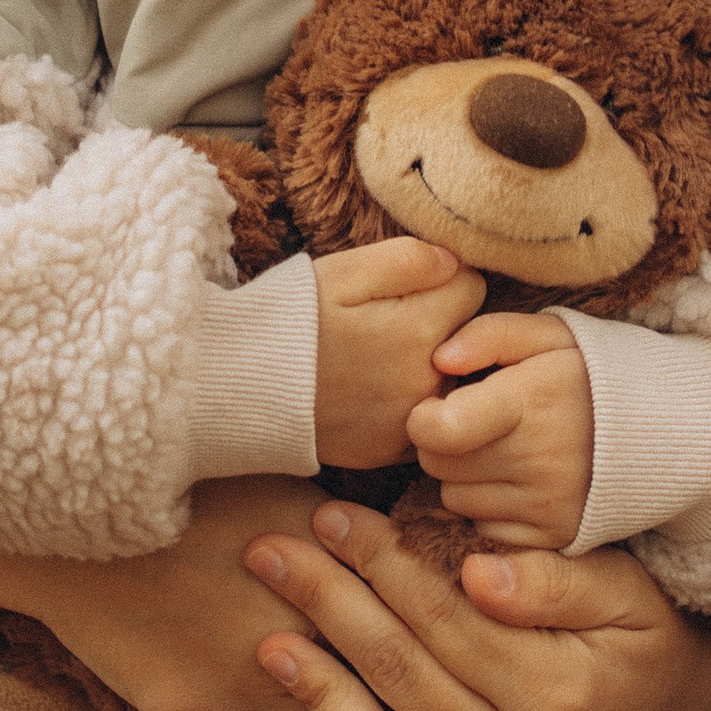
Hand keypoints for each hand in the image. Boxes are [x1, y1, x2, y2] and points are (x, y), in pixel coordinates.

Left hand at [246, 500, 710, 710]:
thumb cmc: (666, 642)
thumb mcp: (636, 596)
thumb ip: (561, 581)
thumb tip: (477, 570)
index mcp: (555, 690)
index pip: (440, 612)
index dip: (379, 560)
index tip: (329, 514)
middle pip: (400, 668)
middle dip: (328, 604)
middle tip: (268, 552)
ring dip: (319, 689)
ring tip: (265, 643)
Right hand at [311, 240, 485, 464]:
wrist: (238, 387)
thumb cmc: (290, 320)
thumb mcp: (344, 271)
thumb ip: (409, 259)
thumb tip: (454, 263)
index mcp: (420, 329)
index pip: (473, 289)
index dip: (443, 281)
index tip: (409, 288)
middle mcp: (427, 382)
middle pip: (469, 340)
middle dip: (444, 326)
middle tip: (392, 325)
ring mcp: (412, 422)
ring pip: (453, 383)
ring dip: (433, 369)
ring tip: (381, 360)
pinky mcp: (393, 451)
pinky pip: (427, 421)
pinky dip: (412, 406)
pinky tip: (373, 393)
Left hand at [409, 312, 591, 548]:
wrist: (663, 429)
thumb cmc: (590, 373)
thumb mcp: (549, 334)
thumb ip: (490, 334)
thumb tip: (439, 359)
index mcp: (532, 402)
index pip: (437, 430)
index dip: (425, 416)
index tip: (441, 405)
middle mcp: (538, 460)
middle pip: (437, 464)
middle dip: (444, 443)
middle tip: (476, 424)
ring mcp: (547, 505)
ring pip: (454, 498)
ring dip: (464, 476)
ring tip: (501, 449)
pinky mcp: (552, 537)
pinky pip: (483, 527)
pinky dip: (489, 506)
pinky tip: (517, 480)